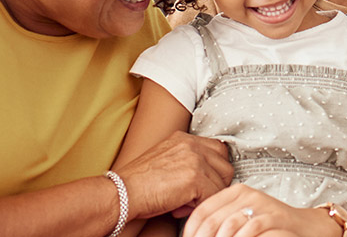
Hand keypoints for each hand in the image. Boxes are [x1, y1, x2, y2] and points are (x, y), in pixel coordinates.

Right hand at [113, 131, 234, 218]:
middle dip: (215, 184)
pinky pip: (213, 195)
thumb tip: (207, 180)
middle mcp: (191, 144)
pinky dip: (200, 206)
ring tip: (184, 203)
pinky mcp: (195, 177)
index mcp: (183, 139)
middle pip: (225, 165)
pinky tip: (180, 207)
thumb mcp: (165, 163)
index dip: (212, 171)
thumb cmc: (138, 184)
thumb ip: (188, 164)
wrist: (121, 193)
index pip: (217, 151)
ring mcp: (194, 159)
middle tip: (193, 196)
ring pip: (222, 182)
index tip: (201, 185)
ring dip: (207, 196)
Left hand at [181, 185, 338, 236]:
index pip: (202, 211)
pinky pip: (250, 230)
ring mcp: (262, 206)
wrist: (308, 227)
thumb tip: (195, 234)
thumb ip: (222, 221)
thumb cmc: (272, 226)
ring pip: (228, 228)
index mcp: (236, 192)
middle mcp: (248, 195)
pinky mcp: (274, 218)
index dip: (191, 232)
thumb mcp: (244, 218)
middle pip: (212, 221)